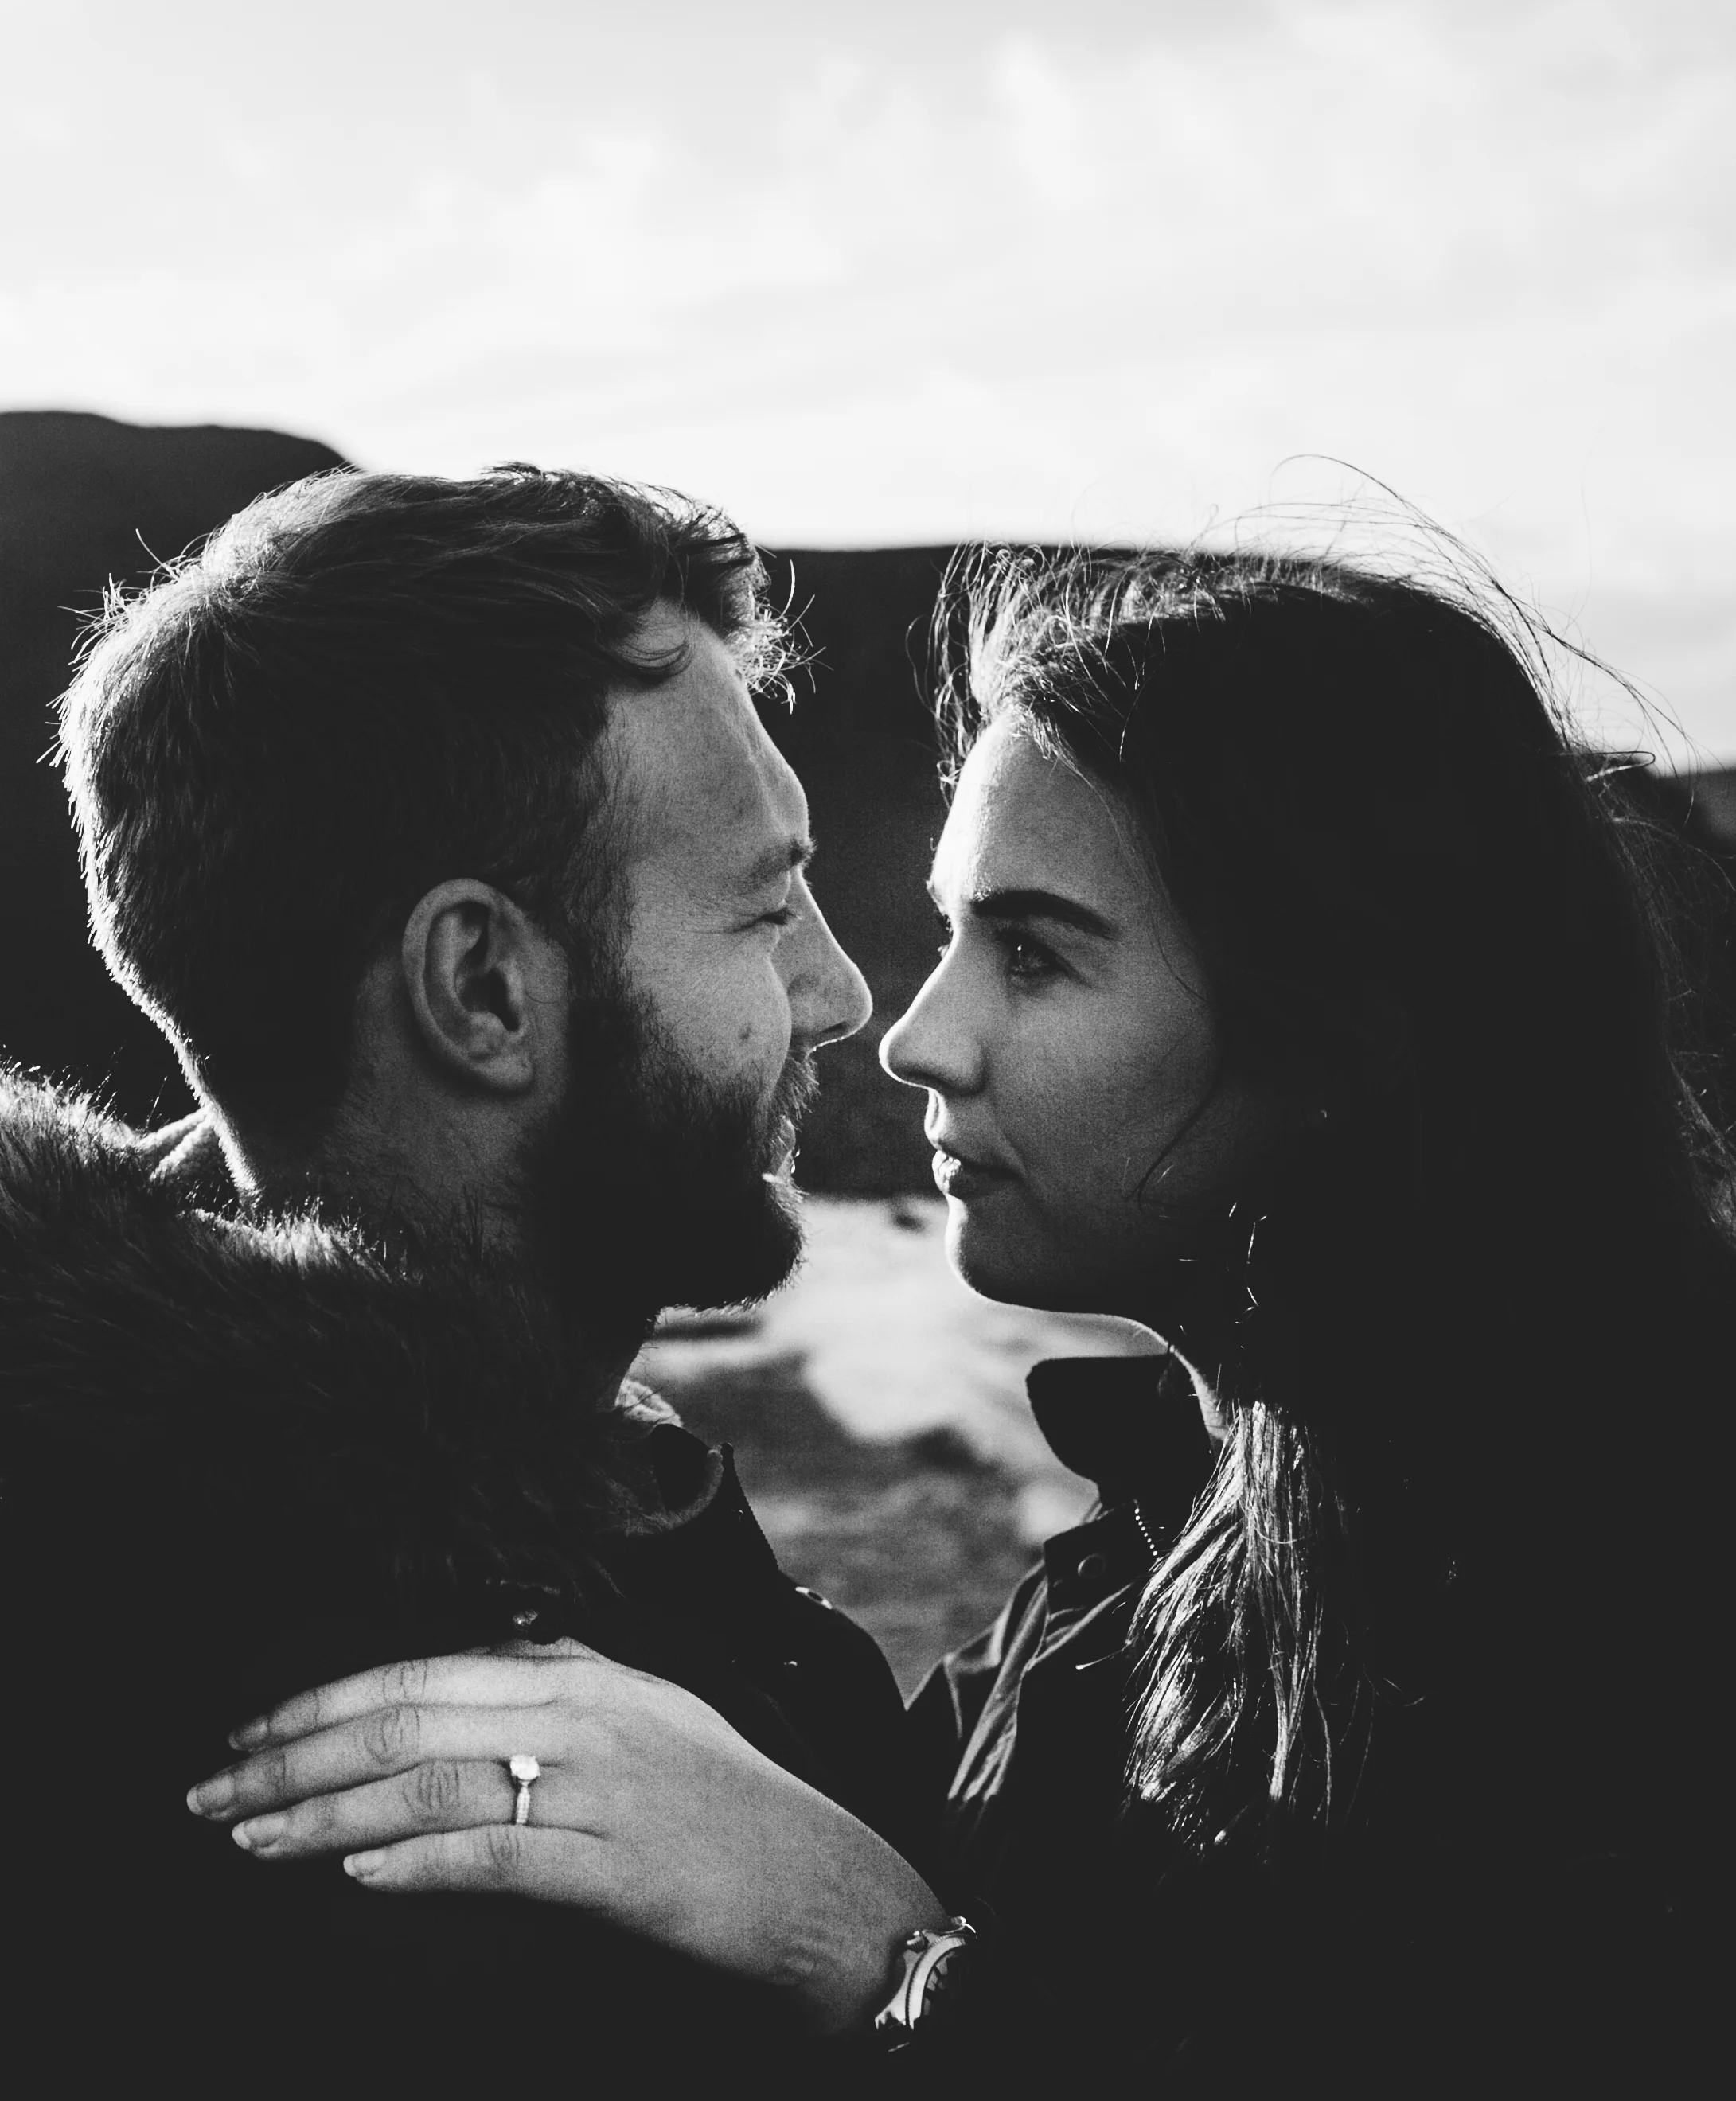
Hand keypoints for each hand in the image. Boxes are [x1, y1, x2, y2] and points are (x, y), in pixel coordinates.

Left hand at [186, 1641, 944, 2032]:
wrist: (826, 1887)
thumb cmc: (727, 1808)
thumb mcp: (645, 1717)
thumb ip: (556, 1691)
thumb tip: (447, 1698)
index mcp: (582, 1669)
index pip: (422, 1668)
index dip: (322, 1701)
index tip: (248, 1736)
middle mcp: (587, 1710)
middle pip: (409, 1718)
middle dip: (295, 1754)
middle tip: (213, 1792)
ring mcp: (603, 1785)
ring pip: (435, 1784)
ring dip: (327, 1815)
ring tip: (253, 1840)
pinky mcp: (618, 1865)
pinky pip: (498, 1854)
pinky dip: (416, 1863)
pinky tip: (355, 1875)